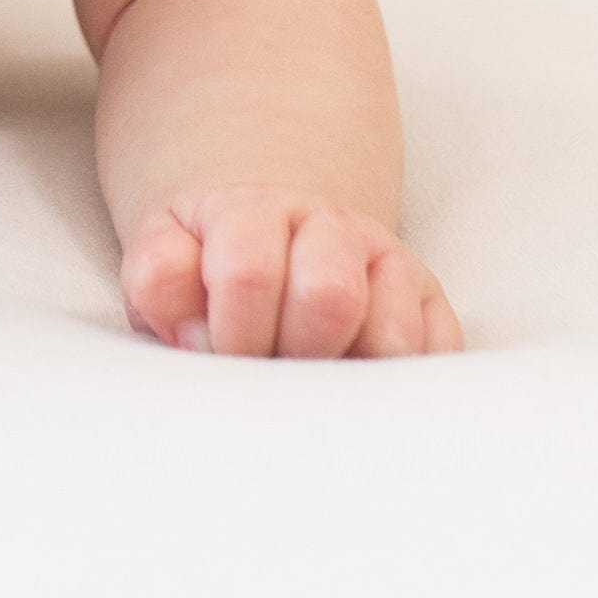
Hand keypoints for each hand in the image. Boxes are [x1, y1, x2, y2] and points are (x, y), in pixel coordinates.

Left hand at [120, 184, 462, 357]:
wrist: (273, 231)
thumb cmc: (211, 265)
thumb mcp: (166, 256)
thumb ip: (159, 278)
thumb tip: (189, 324)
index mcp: (254, 211)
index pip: (248, 274)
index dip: (230, 333)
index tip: (220, 353)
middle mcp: (331, 228)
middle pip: (330, 297)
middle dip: (293, 352)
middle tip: (272, 368)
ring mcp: (388, 264)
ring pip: (393, 336)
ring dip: (349, 375)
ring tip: (313, 376)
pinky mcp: (431, 305)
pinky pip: (437, 357)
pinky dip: (399, 385)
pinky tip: (357, 379)